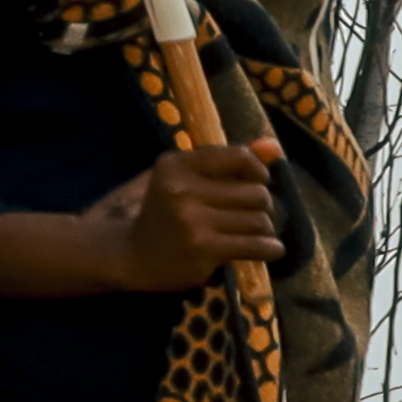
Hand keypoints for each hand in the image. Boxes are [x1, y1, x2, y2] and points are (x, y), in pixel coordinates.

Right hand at [0, 139, 283, 298]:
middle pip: (257, 193)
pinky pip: (257, 245)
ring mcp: (192, 220)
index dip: (258, 171)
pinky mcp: (203, 249)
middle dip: (262, 207)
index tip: (258, 181)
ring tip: (253, 235)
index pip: (239, 157)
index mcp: (176, 165)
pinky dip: (270, 248)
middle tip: (252, 216)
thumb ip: (228, 160)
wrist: (127, 256)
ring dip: (265, 230)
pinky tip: (266, 250)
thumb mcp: (183, 178)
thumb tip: (274, 146)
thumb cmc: (161, 214)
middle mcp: (183, 189)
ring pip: (260, 220)